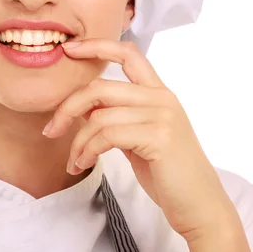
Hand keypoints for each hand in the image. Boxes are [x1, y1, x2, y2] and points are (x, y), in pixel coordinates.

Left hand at [42, 38, 240, 241]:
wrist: (200, 205)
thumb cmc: (168, 173)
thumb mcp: (140, 137)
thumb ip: (118, 117)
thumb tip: (84, 108)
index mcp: (158, 93)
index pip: (128, 53)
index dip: (96, 46)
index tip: (69, 49)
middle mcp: (161, 98)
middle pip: (100, 86)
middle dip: (68, 107)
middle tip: (51, 129)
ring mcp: (162, 115)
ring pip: (99, 115)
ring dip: (77, 141)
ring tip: (74, 160)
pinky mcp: (158, 137)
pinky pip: (107, 135)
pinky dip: (87, 150)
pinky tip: (82, 163)